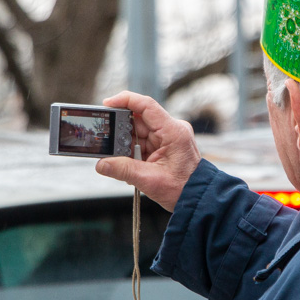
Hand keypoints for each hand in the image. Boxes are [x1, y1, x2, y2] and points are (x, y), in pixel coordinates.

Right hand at [94, 91, 200, 210]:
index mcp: (173, 132)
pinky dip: (132, 153)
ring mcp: (168, 138)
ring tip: (120, 161)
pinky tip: (130, 166)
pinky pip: (142, 143)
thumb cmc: (183, 189)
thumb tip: (101, 164)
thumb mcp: (150, 180)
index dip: (125, 100)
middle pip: (138, 120)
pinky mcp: (164, 146)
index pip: (147, 106)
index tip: (107, 103)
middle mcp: (171, 130)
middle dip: (120, 131)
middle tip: (106, 142)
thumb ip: (124, 170)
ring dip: (126, 146)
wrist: (198, 199)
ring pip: (137, 133)